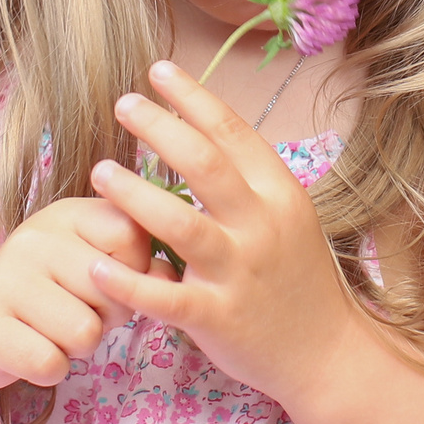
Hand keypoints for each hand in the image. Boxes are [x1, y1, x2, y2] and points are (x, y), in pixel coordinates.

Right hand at [0, 198, 153, 390]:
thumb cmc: (50, 293)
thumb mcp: (90, 262)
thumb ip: (135, 263)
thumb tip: (170, 277)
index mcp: (65, 215)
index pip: (130, 234)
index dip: (134, 270)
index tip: (108, 279)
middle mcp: (31, 239)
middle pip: (113, 292)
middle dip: (107, 316)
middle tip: (76, 311)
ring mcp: (3, 280)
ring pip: (85, 333)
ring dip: (78, 347)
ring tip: (53, 331)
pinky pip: (50, 364)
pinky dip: (51, 369)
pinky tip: (32, 350)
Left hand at [89, 60, 364, 405]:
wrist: (328, 353)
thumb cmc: (298, 278)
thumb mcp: (288, 217)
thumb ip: (247, 180)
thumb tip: (198, 128)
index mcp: (279, 194)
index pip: (233, 132)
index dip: (193, 97)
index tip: (158, 71)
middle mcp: (261, 227)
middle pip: (204, 164)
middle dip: (159, 128)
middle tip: (123, 105)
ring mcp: (239, 273)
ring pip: (179, 224)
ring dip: (134, 194)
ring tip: (100, 170)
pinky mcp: (217, 318)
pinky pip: (165, 297)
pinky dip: (128, 282)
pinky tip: (95, 266)